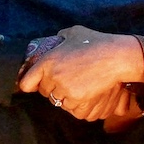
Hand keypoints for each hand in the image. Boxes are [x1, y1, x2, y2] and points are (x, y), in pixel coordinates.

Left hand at [17, 25, 143, 119]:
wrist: (116, 57)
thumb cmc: (97, 43)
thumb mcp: (74, 33)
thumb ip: (61, 37)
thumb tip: (58, 39)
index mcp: (47, 62)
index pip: (27, 83)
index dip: (32, 84)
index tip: (36, 85)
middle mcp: (52, 78)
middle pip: (45, 93)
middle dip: (55, 88)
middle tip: (69, 81)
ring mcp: (65, 91)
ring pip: (60, 102)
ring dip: (68, 98)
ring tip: (81, 87)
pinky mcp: (78, 100)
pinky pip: (73, 110)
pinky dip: (80, 106)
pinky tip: (88, 95)